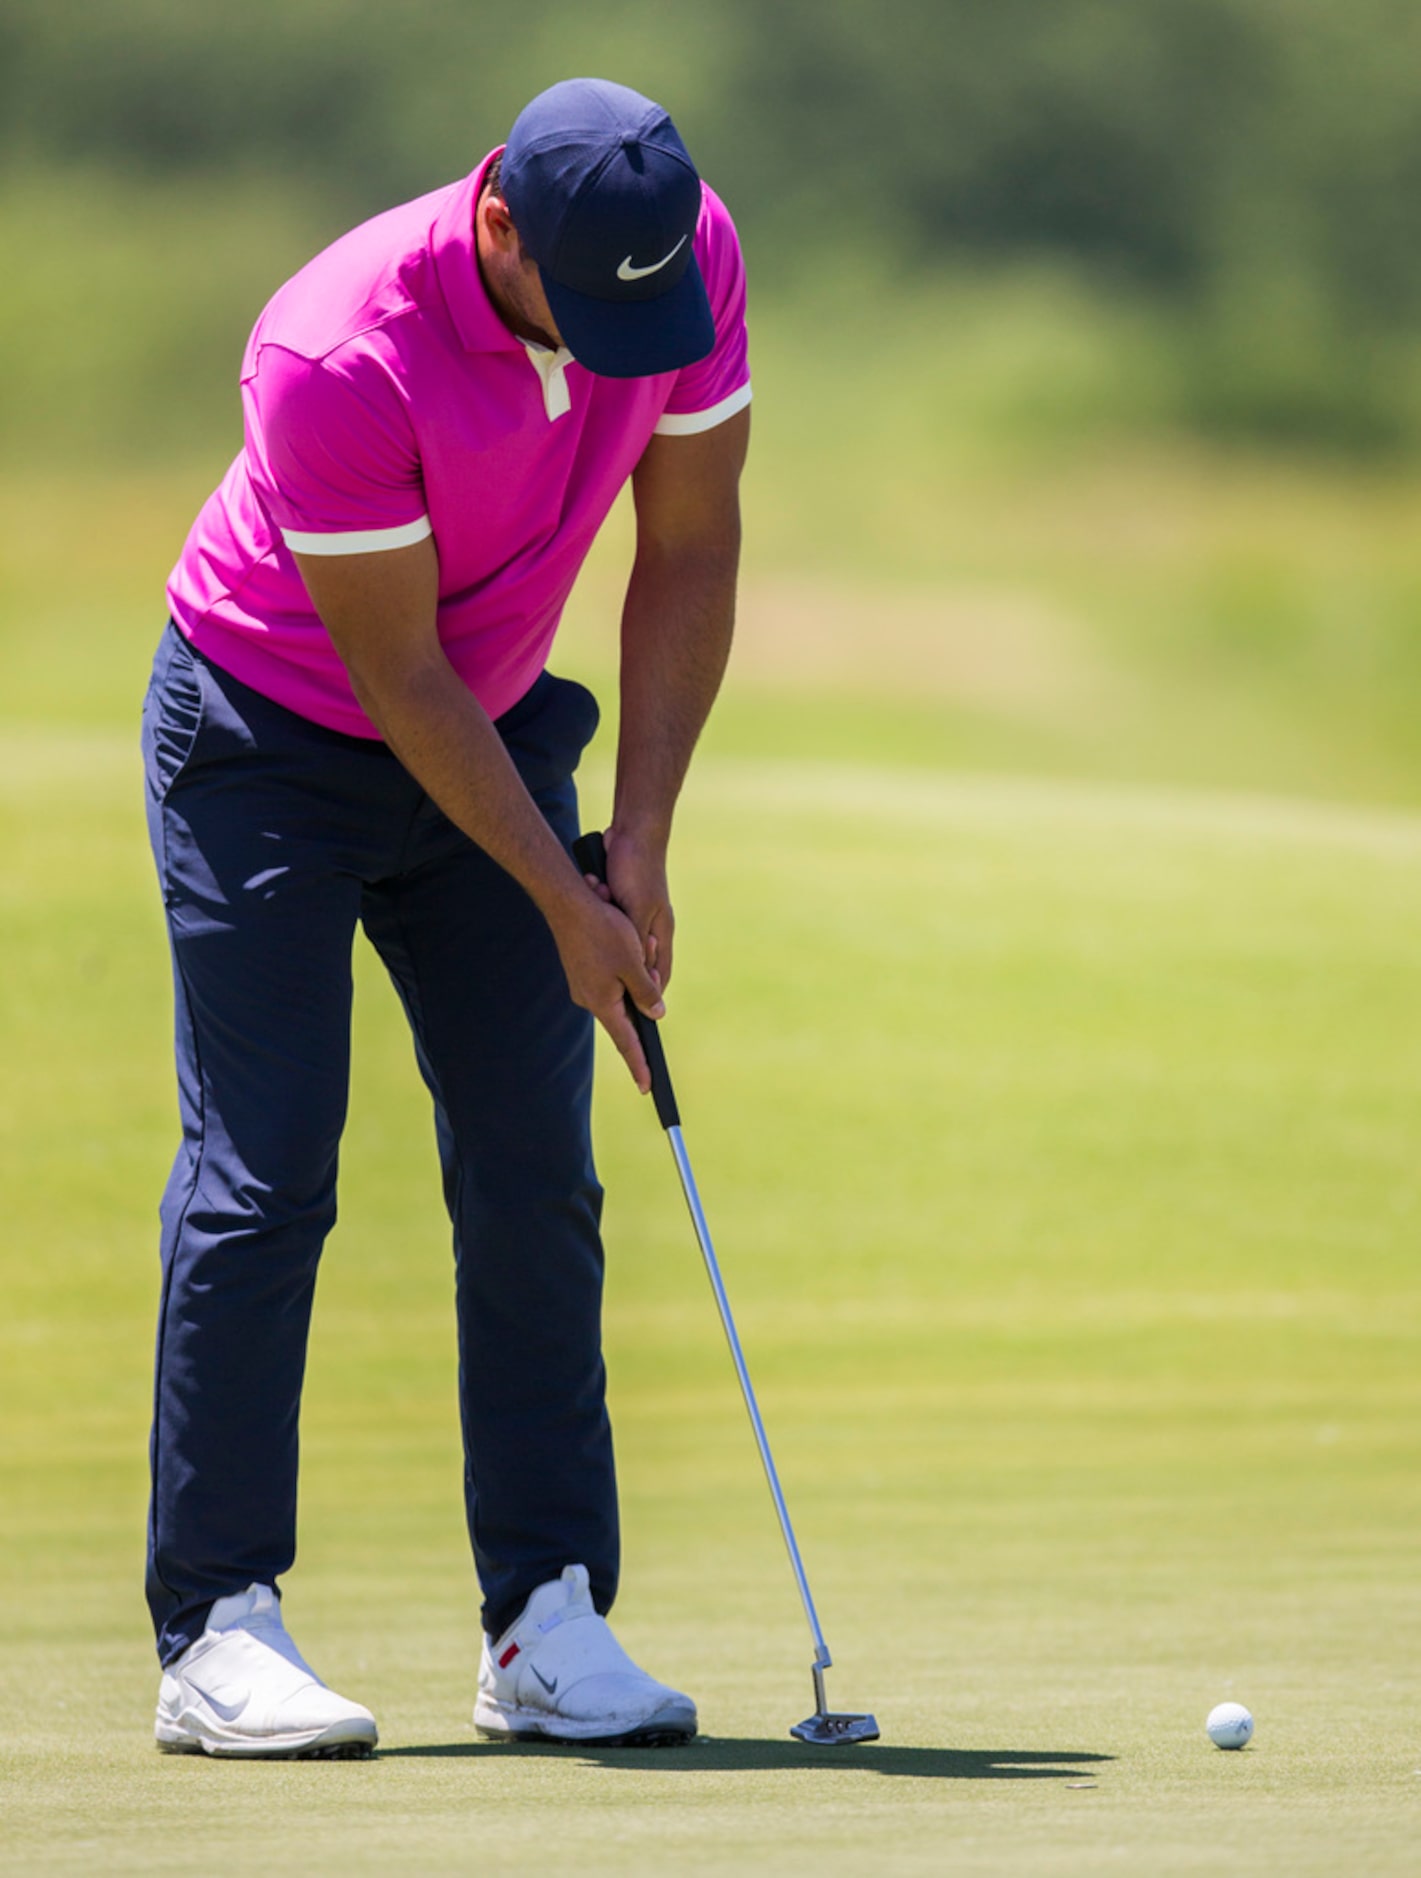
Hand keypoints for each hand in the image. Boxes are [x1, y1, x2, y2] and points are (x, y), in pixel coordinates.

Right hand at [552, 885, 664, 1092]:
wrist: (567, 902)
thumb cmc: (603, 931)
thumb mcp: (633, 963)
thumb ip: (646, 992)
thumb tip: (657, 1014)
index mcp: (603, 1003)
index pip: (626, 1042)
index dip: (639, 1064)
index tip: (647, 1087)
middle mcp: (590, 999)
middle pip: (624, 1014)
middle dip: (642, 1004)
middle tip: (647, 986)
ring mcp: (584, 984)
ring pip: (618, 992)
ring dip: (634, 975)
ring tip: (638, 947)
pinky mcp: (582, 970)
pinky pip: (609, 977)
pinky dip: (623, 967)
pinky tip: (625, 945)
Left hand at [593, 827, 675, 988]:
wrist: (632, 832)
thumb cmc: (637, 871)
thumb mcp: (636, 913)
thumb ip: (640, 950)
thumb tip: (643, 985)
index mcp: (661, 933)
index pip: (658, 976)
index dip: (647, 996)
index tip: (632, 1011)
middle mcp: (650, 928)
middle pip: (634, 963)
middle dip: (617, 962)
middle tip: (600, 964)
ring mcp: (635, 915)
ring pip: (617, 942)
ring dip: (605, 933)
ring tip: (599, 906)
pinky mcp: (620, 903)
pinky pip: (607, 921)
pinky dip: (598, 911)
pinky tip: (594, 895)